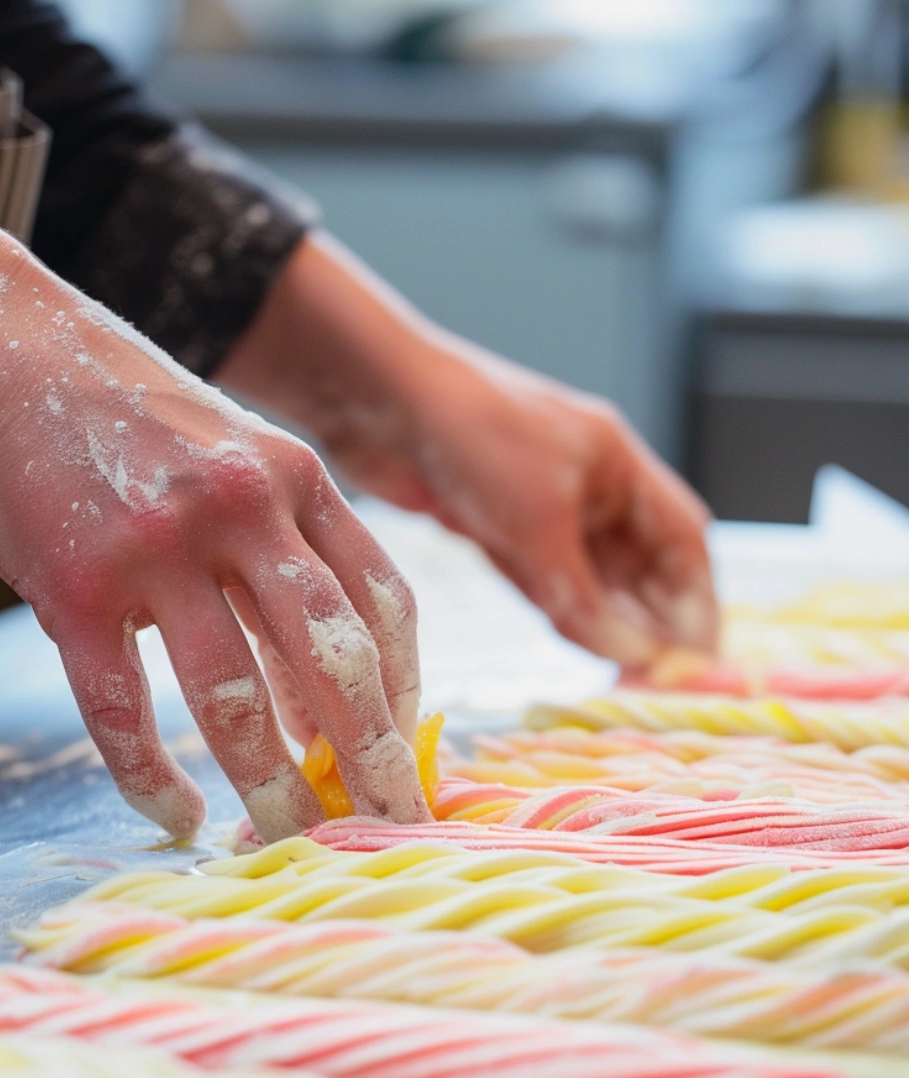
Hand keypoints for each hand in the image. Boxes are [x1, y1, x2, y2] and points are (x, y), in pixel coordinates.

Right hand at [0, 172, 428, 840]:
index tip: (400, 745)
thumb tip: (321, 677)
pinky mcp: (77, 587)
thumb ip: (285, 545)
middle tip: (389, 822)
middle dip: (368, 756)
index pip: (382, 600)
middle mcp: (240, 509)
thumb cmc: (125, 414)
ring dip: (267, 785)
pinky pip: (124, 710)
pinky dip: (150, 777)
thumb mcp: (234, 453)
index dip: (402, 686)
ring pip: (234, 699)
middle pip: (331, 659)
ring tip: (284, 838)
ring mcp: (157, 548)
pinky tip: (174, 815)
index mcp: (294, 477)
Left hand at [221, 234, 716, 667]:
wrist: (378, 401)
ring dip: (609, 621)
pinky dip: (562, 609)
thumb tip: (631, 656)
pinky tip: (579, 642)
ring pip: (591, 575)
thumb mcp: (539, 522)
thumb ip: (581, 595)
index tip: (699, 653)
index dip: (695, 596)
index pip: (681, 535)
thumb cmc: (473, 436)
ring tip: (626, 672)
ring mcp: (538, 504)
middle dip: (654, 618)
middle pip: (639, 561)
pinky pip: (543, 577)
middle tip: (660, 677)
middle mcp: (585, 483)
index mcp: (616, 462)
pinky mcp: (493, 524)